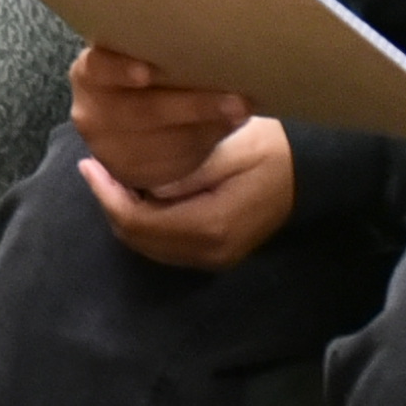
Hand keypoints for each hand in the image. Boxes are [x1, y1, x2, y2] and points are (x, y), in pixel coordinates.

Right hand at [66, 42, 253, 198]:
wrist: (135, 111)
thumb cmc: (148, 67)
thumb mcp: (144, 51)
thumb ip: (162, 47)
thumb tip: (214, 42)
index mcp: (89, 73)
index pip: (98, 69)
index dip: (120, 70)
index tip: (147, 73)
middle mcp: (91, 112)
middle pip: (141, 111)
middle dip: (192, 106)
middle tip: (237, 100)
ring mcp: (107, 147)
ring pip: (161, 143)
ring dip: (206, 129)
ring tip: (240, 113)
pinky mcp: (130, 172)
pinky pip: (170, 163)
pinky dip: (203, 146)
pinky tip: (225, 129)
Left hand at [79, 113, 293, 270]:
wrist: (316, 171)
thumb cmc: (274, 149)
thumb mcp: (229, 147)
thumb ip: (184, 171)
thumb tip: (144, 187)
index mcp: (210, 226)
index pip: (138, 221)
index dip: (107, 195)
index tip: (89, 165)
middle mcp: (208, 252)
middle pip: (139, 239)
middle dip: (110, 205)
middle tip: (95, 170)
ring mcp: (214, 258)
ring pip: (150, 246)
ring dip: (126, 215)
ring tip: (111, 179)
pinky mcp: (218, 253)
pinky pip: (167, 244)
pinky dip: (146, 222)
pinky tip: (141, 194)